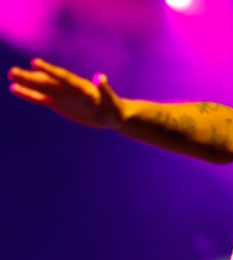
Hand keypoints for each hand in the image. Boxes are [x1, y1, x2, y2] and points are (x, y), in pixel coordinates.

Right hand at [7, 58, 122, 129]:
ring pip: (42, 88)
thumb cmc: (114, 109)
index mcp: (82, 87)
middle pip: (48, 81)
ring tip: (10, 75)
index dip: (50, 71)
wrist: (113, 116)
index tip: (35, 63)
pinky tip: (15, 89)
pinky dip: (29, 94)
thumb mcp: (111, 101)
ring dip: (26, 82)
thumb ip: (105, 90)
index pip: (64, 77)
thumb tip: (101, 77)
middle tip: (13, 71)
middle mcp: (69, 89)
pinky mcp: (59, 104)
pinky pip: (41, 99)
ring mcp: (63, 95)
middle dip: (31, 77)